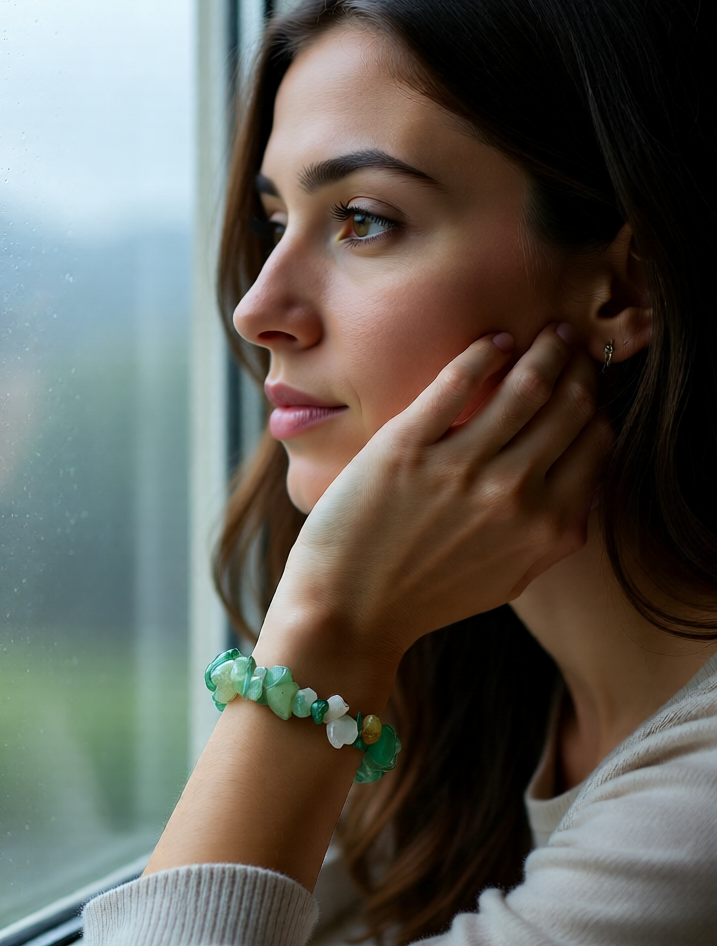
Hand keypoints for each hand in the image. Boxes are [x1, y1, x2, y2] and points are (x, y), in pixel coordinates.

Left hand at [257, 324, 610, 696]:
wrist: (349, 609)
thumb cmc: (424, 595)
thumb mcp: (508, 578)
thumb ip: (552, 535)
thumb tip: (581, 486)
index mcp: (547, 528)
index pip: (596, 444)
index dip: (596, 406)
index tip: (585, 385)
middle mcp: (514, 494)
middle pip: (568, 408)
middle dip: (577, 369)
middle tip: (570, 344)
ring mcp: (460, 468)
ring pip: (525, 387)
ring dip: (543, 352)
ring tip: (545, 335)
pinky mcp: (406, 447)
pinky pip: (458, 381)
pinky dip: (485, 353)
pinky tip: (495, 341)